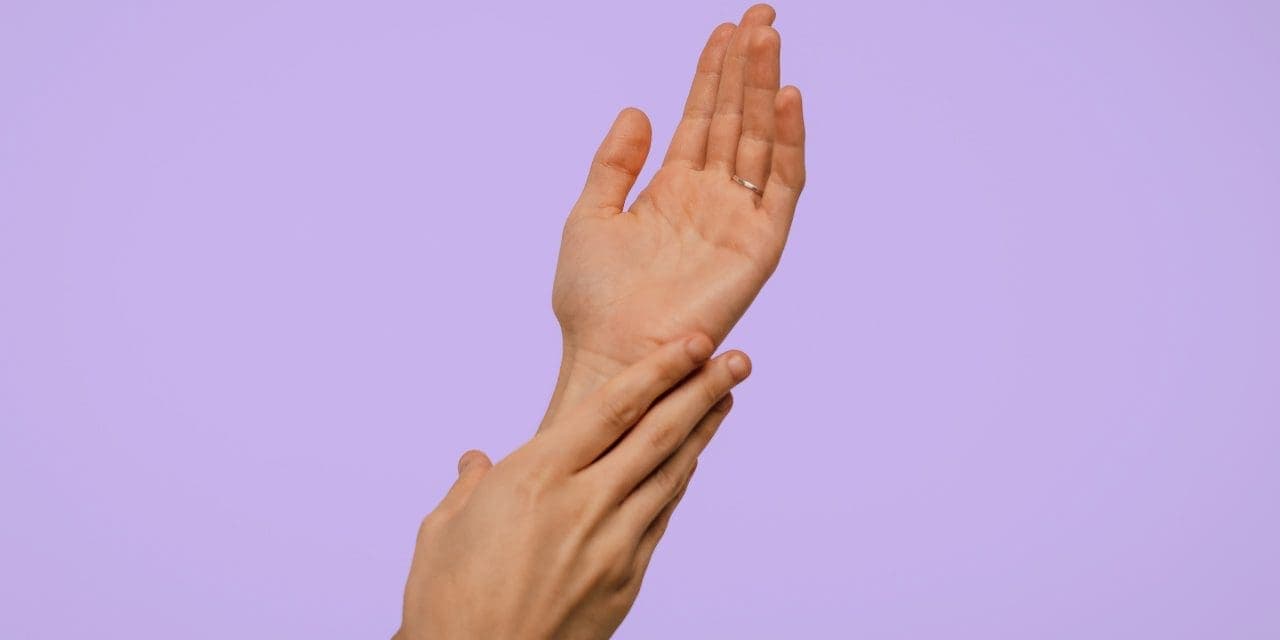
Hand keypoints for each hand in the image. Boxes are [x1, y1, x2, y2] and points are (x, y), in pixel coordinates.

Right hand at [395, 336, 750, 639]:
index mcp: (536, 478)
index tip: (694, 343)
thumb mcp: (442, 531)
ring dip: (702, 430)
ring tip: (726, 397)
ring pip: (670, 474)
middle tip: (736, 358)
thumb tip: (475, 463)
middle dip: (701, 390)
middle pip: (658, 434)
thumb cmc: (447, 604)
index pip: (615, 408)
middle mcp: (584, 504)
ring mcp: (612, 545)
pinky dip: (679, 483)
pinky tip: (690, 462)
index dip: (661, 370)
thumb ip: (469, 487)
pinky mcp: (625, 581)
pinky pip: (660, 518)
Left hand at [546, 4, 804, 420]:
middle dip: (747, 68)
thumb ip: (614, 163)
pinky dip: (789, 143)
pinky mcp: (759, 246)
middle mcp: (710, 199)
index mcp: (672, 190)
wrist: (610, 353)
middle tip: (760, 17)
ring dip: (767, 90)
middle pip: (736, 119)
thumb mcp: (590, 216)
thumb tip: (637, 108)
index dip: (713, 74)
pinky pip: (782, 187)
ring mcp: (737, 220)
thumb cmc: (593, 300)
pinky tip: (788, 100)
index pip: (700, 118)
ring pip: (760, 141)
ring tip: (769, 40)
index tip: (725, 29)